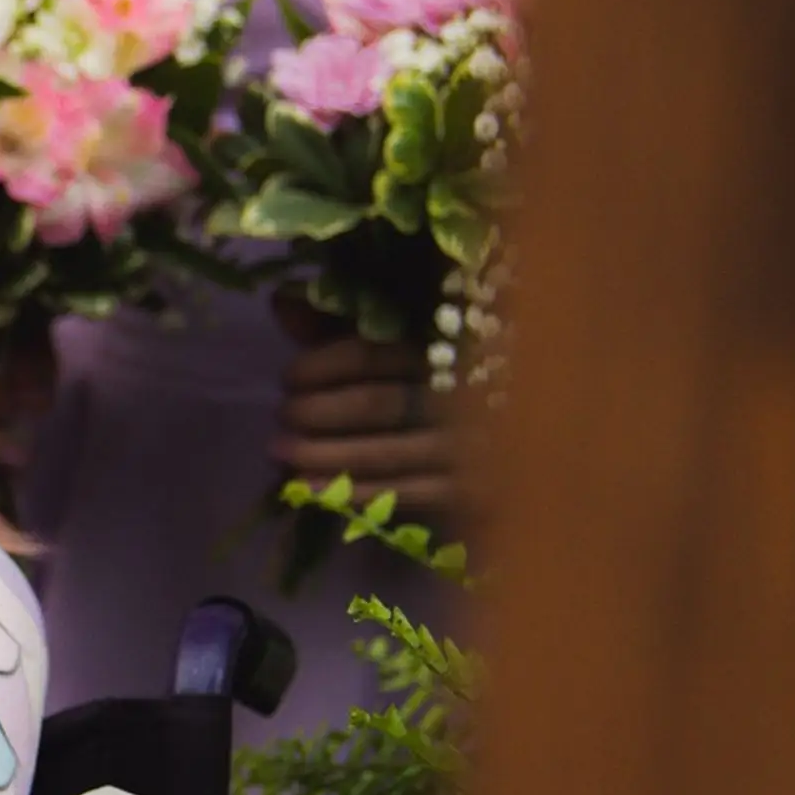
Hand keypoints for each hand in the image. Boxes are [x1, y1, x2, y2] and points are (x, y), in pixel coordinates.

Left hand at [274, 296, 464, 517]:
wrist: (513, 434)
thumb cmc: (431, 377)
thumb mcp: (388, 340)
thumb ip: (336, 324)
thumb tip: (282, 302)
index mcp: (446, 343)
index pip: (375, 354)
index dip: (322, 365)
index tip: (287, 377)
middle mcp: (463, 391)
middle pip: (378, 404)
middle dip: (318, 413)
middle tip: (282, 416)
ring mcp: (472, 442)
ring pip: (388, 451)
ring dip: (326, 455)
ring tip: (281, 453)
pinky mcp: (474, 488)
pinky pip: (407, 492)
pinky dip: (354, 491)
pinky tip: (311, 490)